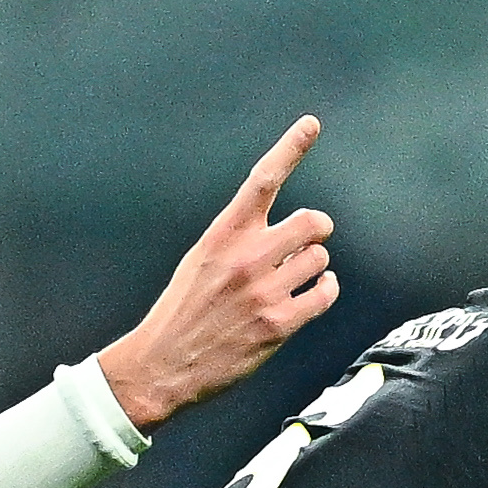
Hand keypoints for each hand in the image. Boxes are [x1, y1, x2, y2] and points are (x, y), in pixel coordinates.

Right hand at [96, 115, 340, 430]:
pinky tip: (311, 294)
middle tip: (309, 241)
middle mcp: (245, 257)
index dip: (290, 148)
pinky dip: (324, 291)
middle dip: (316, 231)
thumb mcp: (201, 260)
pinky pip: (324, 293)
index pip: (262, 180)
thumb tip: (291, 235)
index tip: (311, 123)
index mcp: (223, 234)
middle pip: (312, 222)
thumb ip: (240, 240)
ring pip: (320, 260)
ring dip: (315, 268)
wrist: (163, 364)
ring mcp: (263, 291)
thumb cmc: (184, 311)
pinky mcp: (278, 324)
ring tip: (294, 280)